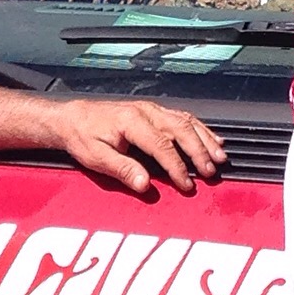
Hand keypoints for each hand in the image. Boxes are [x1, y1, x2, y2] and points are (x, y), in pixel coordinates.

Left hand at [48, 100, 226, 196]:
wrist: (73, 118)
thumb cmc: (83, 137)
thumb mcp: (96, 158)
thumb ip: (122, 170)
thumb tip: (145, 185)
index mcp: (132, 121)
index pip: (162, 146)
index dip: (177, 167)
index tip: (186, 184)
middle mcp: (146, 112)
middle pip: (181, 130)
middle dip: (199, 152)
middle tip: (211, 172)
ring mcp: (152, 109)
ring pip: (187, 121)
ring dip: (205, 139)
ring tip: (220, 157)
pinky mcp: (154, 111)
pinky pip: (183, 117)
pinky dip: (201, 129)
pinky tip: (213, 139)